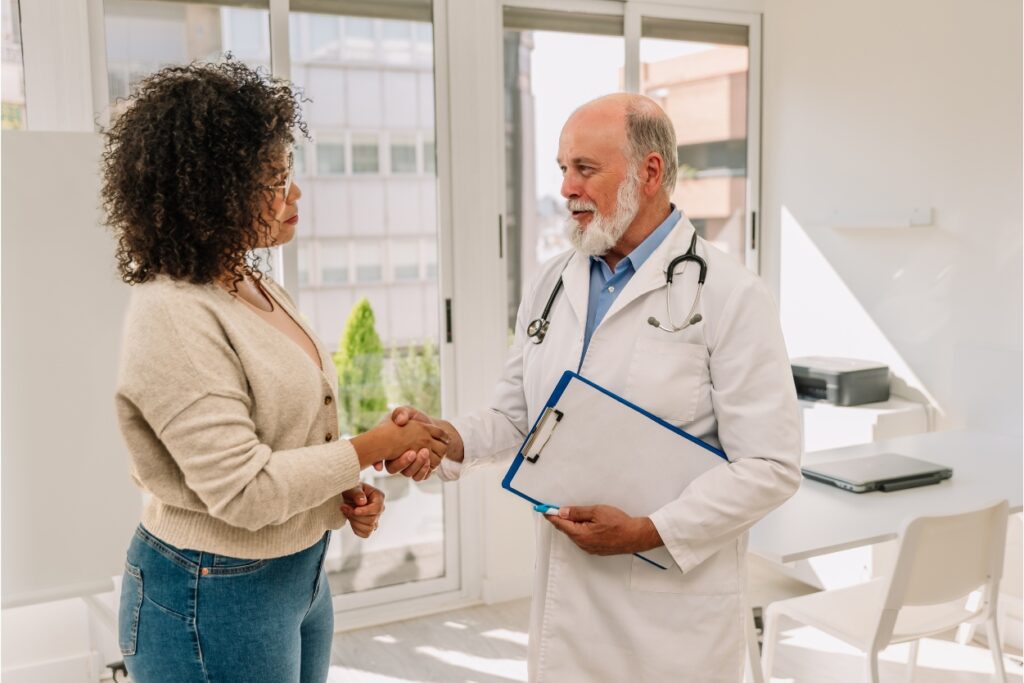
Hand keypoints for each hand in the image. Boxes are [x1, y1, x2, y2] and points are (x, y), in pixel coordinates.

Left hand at [340, 483, 384, 537]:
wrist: (346, 495)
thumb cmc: (350, 489)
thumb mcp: (352, 487)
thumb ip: (357, 492)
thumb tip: (362, 502)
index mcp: (378, 496)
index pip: (377, 508)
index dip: (365, 511)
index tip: (354, 510)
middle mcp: (379, 508)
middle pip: (372, 520)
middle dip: (356, 516)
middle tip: (344, 507)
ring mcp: (376, 518)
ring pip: (369, 529)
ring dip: (355, 523)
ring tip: (347, 513)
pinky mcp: (370, 526)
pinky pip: (365, 534)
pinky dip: (356, 529)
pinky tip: (351, 520)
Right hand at [350, 413, 448, 469]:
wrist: (427, 425)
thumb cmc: (412, 418)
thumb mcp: (405, 412)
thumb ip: (401, 413)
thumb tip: (399, 421)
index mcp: (388, 449)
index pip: (386, 462)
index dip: (395, 462)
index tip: (409, 452)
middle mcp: (397, 460)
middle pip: (399, 470)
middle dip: (409, 463)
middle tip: (419, 451)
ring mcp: (408, 465)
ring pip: (411, 474)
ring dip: (419, 465)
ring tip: (425, 452)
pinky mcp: (419, 469)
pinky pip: (420, 477)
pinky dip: (425, 471)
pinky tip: (429, 461)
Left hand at [544, 505, 662, 555]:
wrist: (636, 536)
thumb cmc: (618, 523)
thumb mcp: (596, 511)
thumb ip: (577, 512)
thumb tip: (562, 512)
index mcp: (581, 535)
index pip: (560, 524)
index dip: (551, 516)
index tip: (543, 509)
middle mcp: (583, 544)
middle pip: (567, 530)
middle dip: (562, 519)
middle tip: (558, 507)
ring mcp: (589, 549)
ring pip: (575, 534)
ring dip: (573, 525)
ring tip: (578, 513)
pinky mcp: (596, 550)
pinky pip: (583, 539)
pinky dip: (581, 530)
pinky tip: (587, 523)